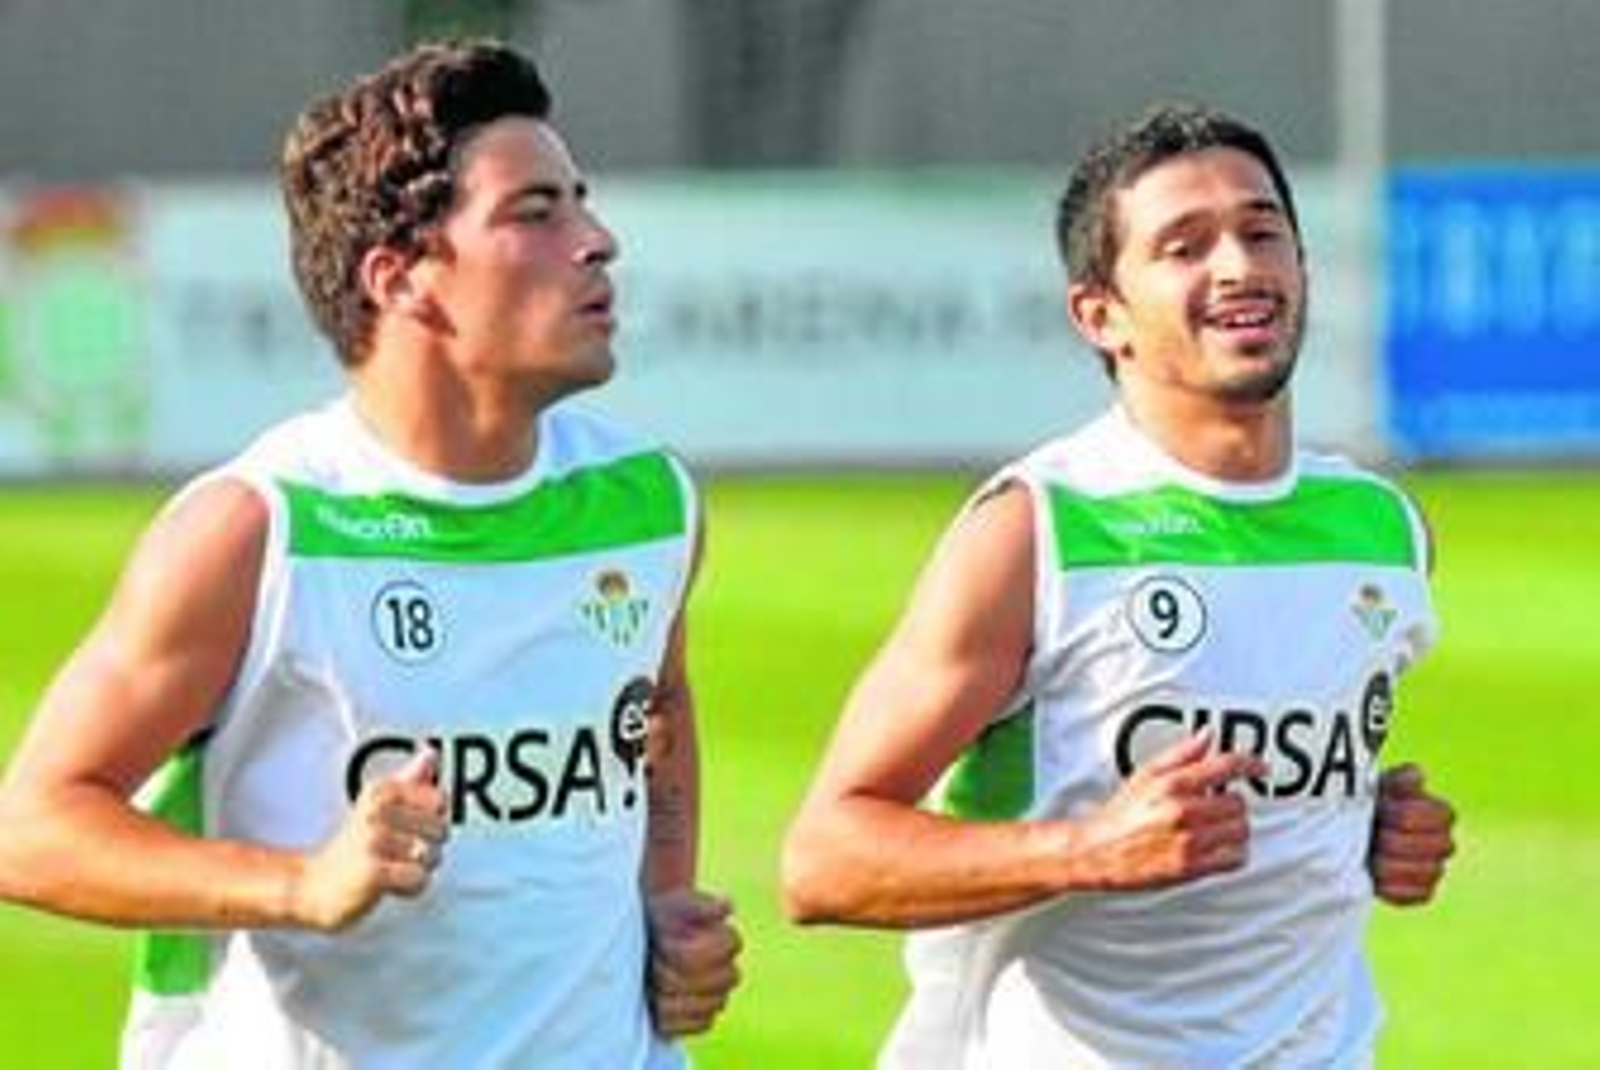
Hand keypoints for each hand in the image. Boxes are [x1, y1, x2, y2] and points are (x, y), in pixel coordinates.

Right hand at [291, 748, 448, 931]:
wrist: (313, 885)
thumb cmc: (351, 847)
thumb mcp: (378, 805)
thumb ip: (409, 780)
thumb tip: (431, 754)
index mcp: (382, 790)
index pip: (438, 799)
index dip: (433, 818)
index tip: (410, 826)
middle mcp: (377, 811)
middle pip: (441, 829)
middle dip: (429, 847)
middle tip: (399, 852)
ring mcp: (374, 840)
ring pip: (432, 855)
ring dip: (419, 868)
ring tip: (393, 867)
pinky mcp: (374, 871)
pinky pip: (419, 878)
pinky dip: (411, 887)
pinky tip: (390, 883)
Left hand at [646, 888, 740, 1037]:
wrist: (648, 933)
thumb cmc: (663, 914)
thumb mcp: (676, 902)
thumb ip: (702, 906)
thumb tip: (728, 906)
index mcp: (728, 940)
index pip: (713, 955)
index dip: (680, 951)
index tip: (662, 940)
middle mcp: (729, 970)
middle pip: (712, 984)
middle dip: (674, 974)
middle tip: (654, 961)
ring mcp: (717, 996)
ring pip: (709, 1007)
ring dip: (673, 997)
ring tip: (653, 983)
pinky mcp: (703, 1016)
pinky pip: (702, 1025)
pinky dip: (678, 1019)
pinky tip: (658, 1007)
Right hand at [1072, 732, 1266, 890]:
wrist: (1097, 850)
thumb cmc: (1121, 814)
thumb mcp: (1146, 774)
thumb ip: (1180, 754)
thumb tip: (1207, 735)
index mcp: (1172, 784)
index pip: (1225, 766)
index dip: (1250, 764)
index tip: (1260, 768)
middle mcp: (1183, 811)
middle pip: (1238, 802)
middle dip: (1231, 803)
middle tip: (1218, 806)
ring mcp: (1189, 840)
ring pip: (1241, 829)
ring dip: (1234, 828)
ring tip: (1217, 827)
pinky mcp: (1191, 868)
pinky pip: (1235, 858)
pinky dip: (1234, 853)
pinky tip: (1219, 848)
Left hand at [1370, 764, 1455, 905]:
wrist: (1350, 836)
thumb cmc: (1368, 806)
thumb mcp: (1378, 787)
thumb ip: (1398, 780)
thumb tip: (1417, 775)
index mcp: (1439, 813)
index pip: (1442, 816)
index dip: (1409, 813)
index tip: (1382, 809)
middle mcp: (1443, 842)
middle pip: (1439, 846)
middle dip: (1399, 839)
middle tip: (1375, 835)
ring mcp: (1435, 868)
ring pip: (1431, 872)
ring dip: (1394, 864)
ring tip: (1371, 856)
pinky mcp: (1423, 891)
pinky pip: (1421, 895)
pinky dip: (1396, 888)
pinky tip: (1376, 878)